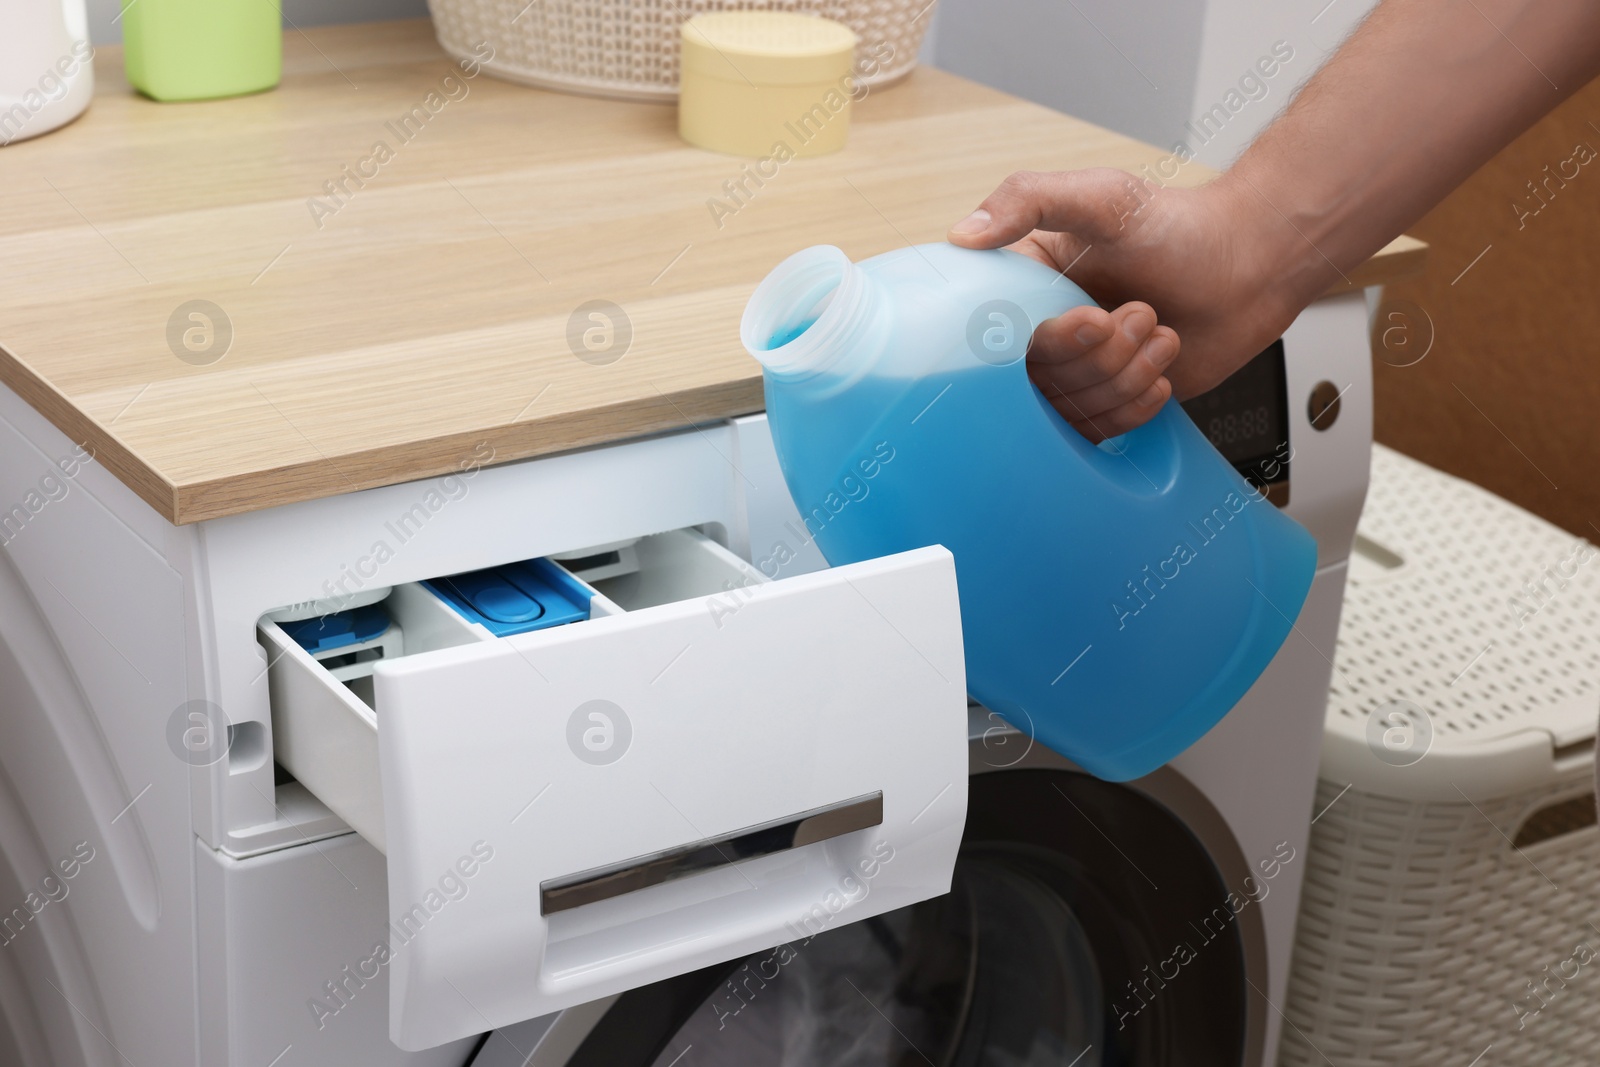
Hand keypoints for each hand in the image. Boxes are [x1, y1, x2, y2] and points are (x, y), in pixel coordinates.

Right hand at [948, 169, 1298, 439]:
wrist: (1248, 267)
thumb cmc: (1179, 227)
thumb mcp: (1101, 198)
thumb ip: (1027, 200)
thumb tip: (963, 234)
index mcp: (1025, 284)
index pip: (999, 336)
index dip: (1052, 338)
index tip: (1094, 318)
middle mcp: (1041, 330)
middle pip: (1041, 379)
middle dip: (1105, 353)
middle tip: (1143, 310)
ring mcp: (1074, 371)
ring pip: (1074, 406)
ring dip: (1130, 372)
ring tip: (1158, 328)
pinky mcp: (1107, 403)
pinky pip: (1101, 429)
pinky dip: (1140, 400)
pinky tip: (1162, 361)